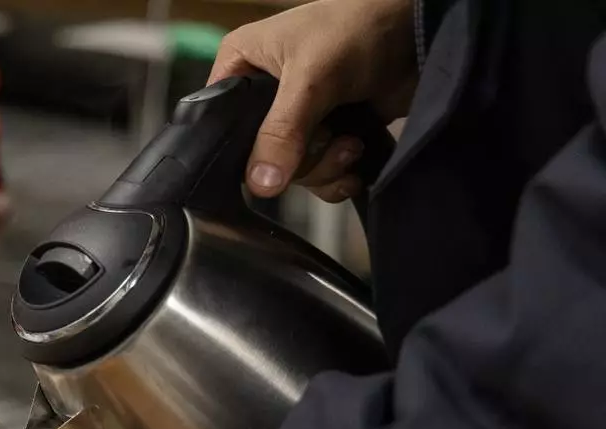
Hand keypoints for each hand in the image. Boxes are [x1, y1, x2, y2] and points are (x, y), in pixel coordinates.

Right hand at [210, 0, 417, 200]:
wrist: (423, 29)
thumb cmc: (360, 28)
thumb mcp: (312, 77)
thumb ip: (282, 132)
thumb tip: (260, 186)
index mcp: (242, 66)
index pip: (219, 124)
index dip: (243, 148)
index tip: (274, 153)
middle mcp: (264, 95)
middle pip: (260, 156)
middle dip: (299, 158)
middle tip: (330, 137)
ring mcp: (297, 117)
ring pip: (290, 170)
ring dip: (324, 167)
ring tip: (350, 144)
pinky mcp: (329, 133)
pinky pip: (317, 175)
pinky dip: (336, 177)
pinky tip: (354, 162)